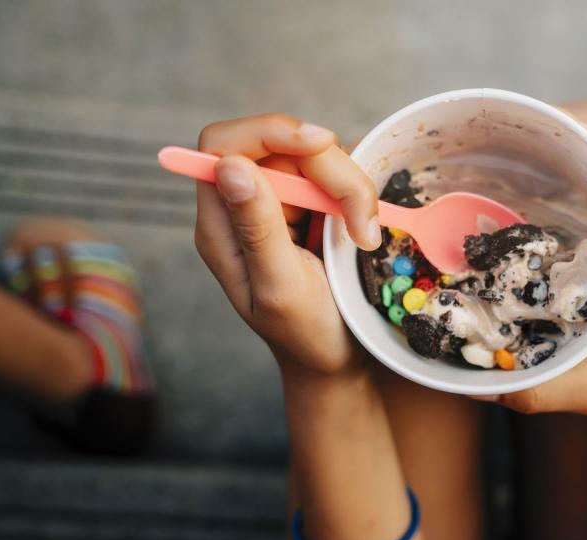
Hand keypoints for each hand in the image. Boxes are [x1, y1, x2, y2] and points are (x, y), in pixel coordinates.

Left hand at [194, 113, 381, 375]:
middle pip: (281, 145)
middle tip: (362, 222)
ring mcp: (280, 204)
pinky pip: (336, 175)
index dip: (269, 132)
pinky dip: (359, 195)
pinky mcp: (312, 207)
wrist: (339, 360)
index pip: (224, 145)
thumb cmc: (307, 335)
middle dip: (330, 171)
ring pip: (316, 156)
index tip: (321, 145)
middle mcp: (245, 205)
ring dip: (351, 188)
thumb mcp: (282, 287)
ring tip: (365, 237)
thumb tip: (230, 166)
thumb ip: (257, 227)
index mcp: (221, 224)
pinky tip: (365, 232)